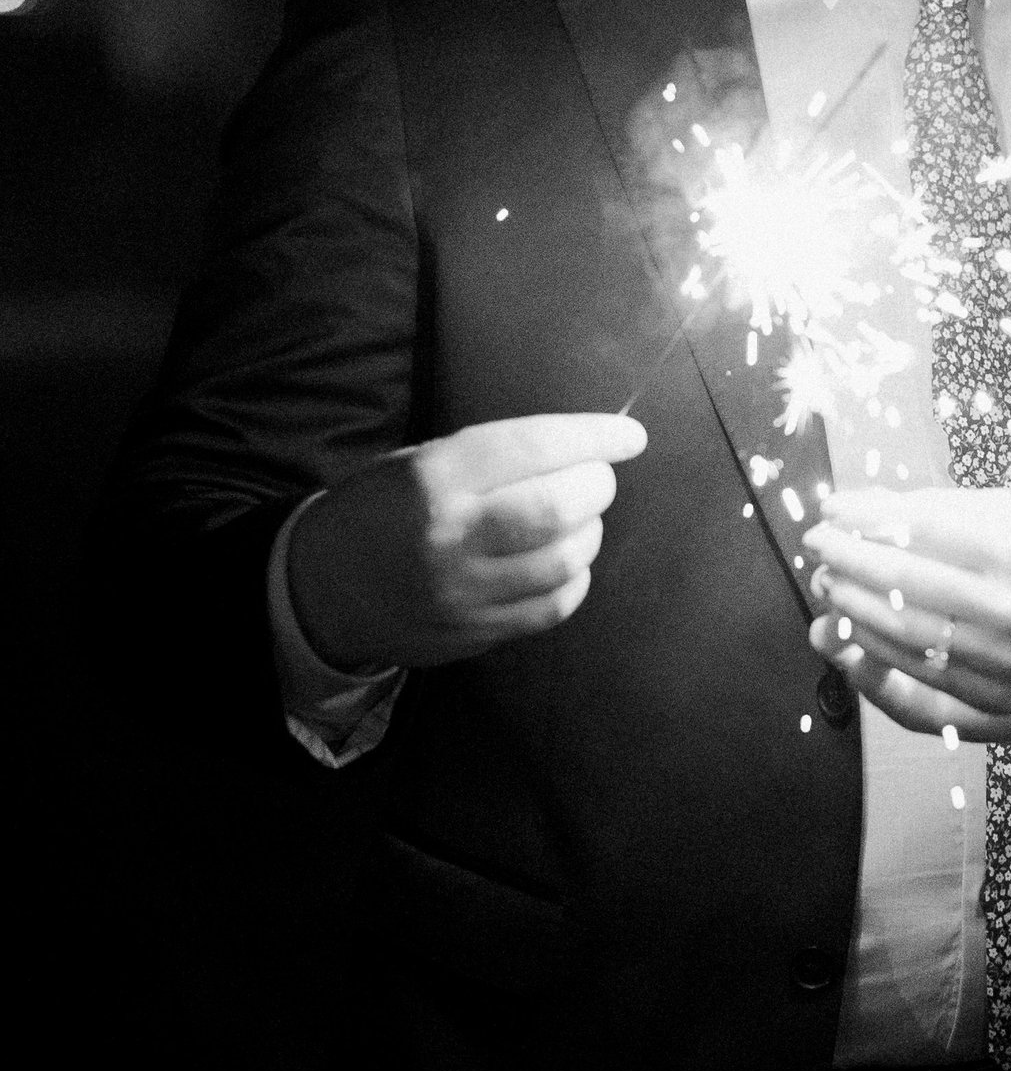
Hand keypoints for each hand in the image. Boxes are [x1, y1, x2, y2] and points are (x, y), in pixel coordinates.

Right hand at [287, 413, 649, 672]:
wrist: (321, 587)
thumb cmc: (381, 507)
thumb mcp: (421, 460)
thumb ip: (496, 457)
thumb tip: (586, 449)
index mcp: (434, 478)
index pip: (533, 447)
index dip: (593, 437)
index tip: (630, 435)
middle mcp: (450, 536)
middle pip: (559, 508)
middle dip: (596, 486)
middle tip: (596, 478)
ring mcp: (463, 592)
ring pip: (565, 561)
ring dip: (589, 533)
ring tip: (576, 519)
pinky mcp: (474, 634)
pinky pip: (552, 606)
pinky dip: (574, 578)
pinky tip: (563, 561)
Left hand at [805, 486, 1010, 732]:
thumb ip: (950, 510)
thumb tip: (868, 505)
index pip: (917, 524)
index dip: (863, 515)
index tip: (832, 505)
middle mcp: (1007, 601)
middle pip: (898, 574)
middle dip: (844, 554)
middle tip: (817, 540)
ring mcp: (998, 654)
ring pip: (898, 626)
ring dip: (850, 599)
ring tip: (828, 577)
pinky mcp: (991, 694)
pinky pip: (914, 665)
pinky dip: (873, 641)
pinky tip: (854, 621)